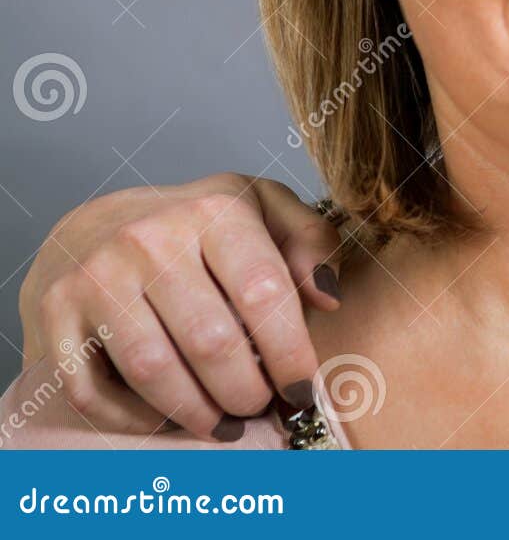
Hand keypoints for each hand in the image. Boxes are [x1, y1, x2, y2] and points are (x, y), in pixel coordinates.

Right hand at [18, 174, 338, 439]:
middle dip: (246, 392)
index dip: (290, 353)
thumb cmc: (198, 226)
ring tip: (225, 423)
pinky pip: (95, 390)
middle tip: (261, 408)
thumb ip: (310, 240)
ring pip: (154, 370)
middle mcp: (151, 239)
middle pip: (211, 341)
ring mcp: (98, 276)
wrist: (98, 225)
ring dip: (198, 412)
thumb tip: (327, 297)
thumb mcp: (264, 209)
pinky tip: (169, 418)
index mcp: (214, 211)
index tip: (302, 388)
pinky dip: (136, 419)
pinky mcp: (56, 313)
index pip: (264, 293)